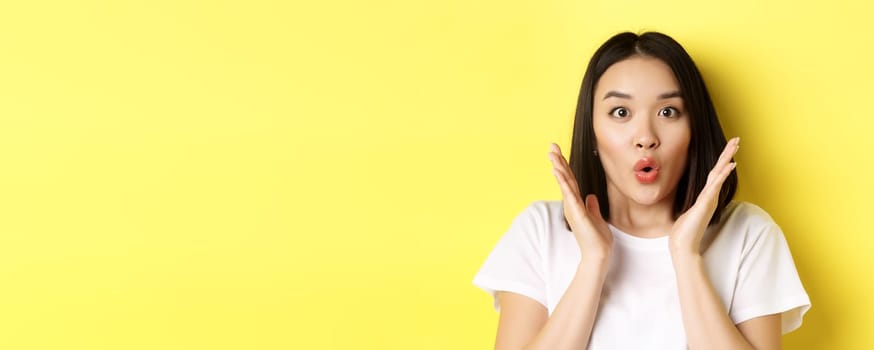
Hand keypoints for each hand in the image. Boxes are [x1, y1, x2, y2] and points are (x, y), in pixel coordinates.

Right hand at [548, 143, 612, 260]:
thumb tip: (590, 196)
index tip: (558, 153)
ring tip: (552, 154)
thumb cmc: (597, 239)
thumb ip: (592, 206)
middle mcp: (572, 204)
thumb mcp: (596, 218)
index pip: (570, 180)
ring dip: (559, 168)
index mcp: (576, 203)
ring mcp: (573, 208)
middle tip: (551, 146)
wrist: (597, 255)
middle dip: (558, 161)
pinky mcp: (577, 213)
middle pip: (565, 178)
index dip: (564, 166)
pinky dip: (563, 182)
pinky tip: (558, 172)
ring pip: (565, 183)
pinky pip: (569, 194)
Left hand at [669, 137, 739, 255]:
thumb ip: (691, 207)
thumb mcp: (686, 213)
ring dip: (727, 158)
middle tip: (737, 139)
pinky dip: (723, 174)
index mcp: (705, 196)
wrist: (683, 245)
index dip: (721, 161)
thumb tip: (689, 206)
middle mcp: (709, 196)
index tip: (729, 148)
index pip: (714, 174)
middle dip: (728, 154)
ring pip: (720, 174)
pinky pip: (716, 185)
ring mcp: (709, 199)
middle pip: (720, 170)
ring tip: (736, 145)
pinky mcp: (706, 203)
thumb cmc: (684, 231)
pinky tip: (730, 164)